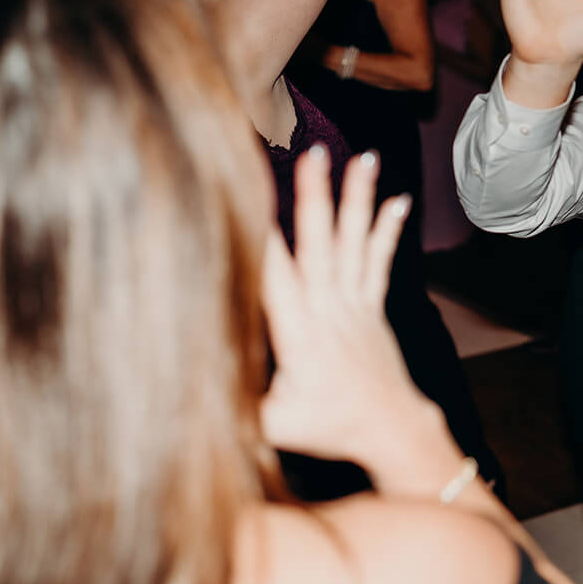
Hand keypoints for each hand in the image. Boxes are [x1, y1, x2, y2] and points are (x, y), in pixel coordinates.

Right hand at [260, 146, 418, 463]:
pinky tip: (398, 199)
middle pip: (319, 244)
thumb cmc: (329, 430)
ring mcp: (355, 304)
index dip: (261, 237)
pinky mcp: (373, 307)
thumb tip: (184, 395)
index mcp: (300, 334)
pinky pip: (380, 261)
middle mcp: (329, 310)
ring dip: (357, 198)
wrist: (393, 430)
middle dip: (314, 196)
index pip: (275, 277)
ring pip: (354, 242)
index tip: (247, 197)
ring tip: (364, 157)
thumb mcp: (273, 425)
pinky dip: (387, 230)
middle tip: (313, 153)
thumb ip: (234, 404)